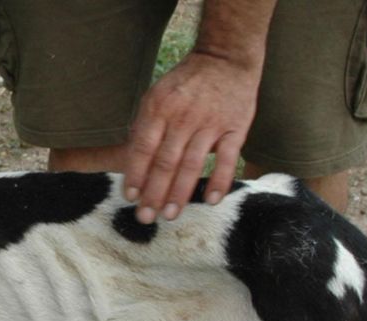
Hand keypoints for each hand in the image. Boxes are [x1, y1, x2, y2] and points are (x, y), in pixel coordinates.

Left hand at [122, 51, 259, 222]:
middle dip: (154, 192)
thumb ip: (145, 125)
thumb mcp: (157, 95)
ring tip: (170, 215)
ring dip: (180, 193)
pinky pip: (227, 159)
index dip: (136, 175)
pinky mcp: (235, 127)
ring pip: (192, 164)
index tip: (131, 198)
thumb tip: (131, 160)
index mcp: (159, 108)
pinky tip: (211, 201)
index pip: (143, 148)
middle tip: (145, 217)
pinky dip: (220, 181)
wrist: (225, 58)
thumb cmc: (186, 83)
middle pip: (165, 161)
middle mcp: (183, 117)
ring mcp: (210, 123)